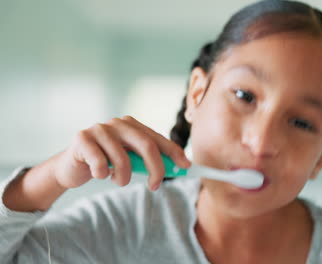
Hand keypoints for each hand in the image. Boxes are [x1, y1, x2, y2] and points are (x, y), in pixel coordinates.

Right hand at [52, 116, 190, 190]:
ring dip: (123, 178)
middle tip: (155, 186)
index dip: (174, 152)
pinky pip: (101, 163)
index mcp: (132, 125)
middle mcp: (118, 123)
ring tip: (118, 181)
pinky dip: (103, 174)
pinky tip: (98, 174)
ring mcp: (99, 128)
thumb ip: (149, 160)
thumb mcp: (130, 160)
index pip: (158, 138)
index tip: (186, 166)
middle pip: (146, 145)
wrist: (71, 166)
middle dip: (156, 168)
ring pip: (123, 158)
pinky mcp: (82, 138)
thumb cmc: (106, 163)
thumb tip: (181, 166)